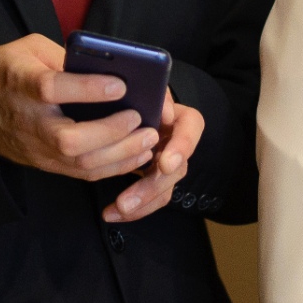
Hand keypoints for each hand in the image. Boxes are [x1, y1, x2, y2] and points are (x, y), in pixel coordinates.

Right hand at [0, 34, 159, 181]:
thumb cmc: (9, 69)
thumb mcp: (30, 48)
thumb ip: (65, 57)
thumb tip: (110, 67)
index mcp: (21, 83)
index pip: (53, 89)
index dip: (87, 89)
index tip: (119, 84)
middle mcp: (29, 120)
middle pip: (69, 139)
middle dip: (111, 132)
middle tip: (139, 118)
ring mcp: (36, 146)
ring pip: (79, 163)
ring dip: (120, 153)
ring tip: (148, 137)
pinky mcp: (44, 162)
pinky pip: (81, 173)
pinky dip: (113, 167)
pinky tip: (136, 153)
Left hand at [105, 93, 202, 223]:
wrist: (123, 106)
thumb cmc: (132, 94)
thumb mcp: (142, 88)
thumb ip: (155, 94)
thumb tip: (164, 112)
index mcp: (180, 116)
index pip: (191, 127)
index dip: (182, 147)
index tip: (165, 163)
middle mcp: (178, 142)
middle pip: (177, 167)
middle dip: (152, 186)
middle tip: (128, 200)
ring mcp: (168, 163)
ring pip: (165, 188)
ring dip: (142, 201)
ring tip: (118, 208)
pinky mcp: (155, 179)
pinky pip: (151, 199)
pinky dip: (134, 209)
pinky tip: (111, 213)